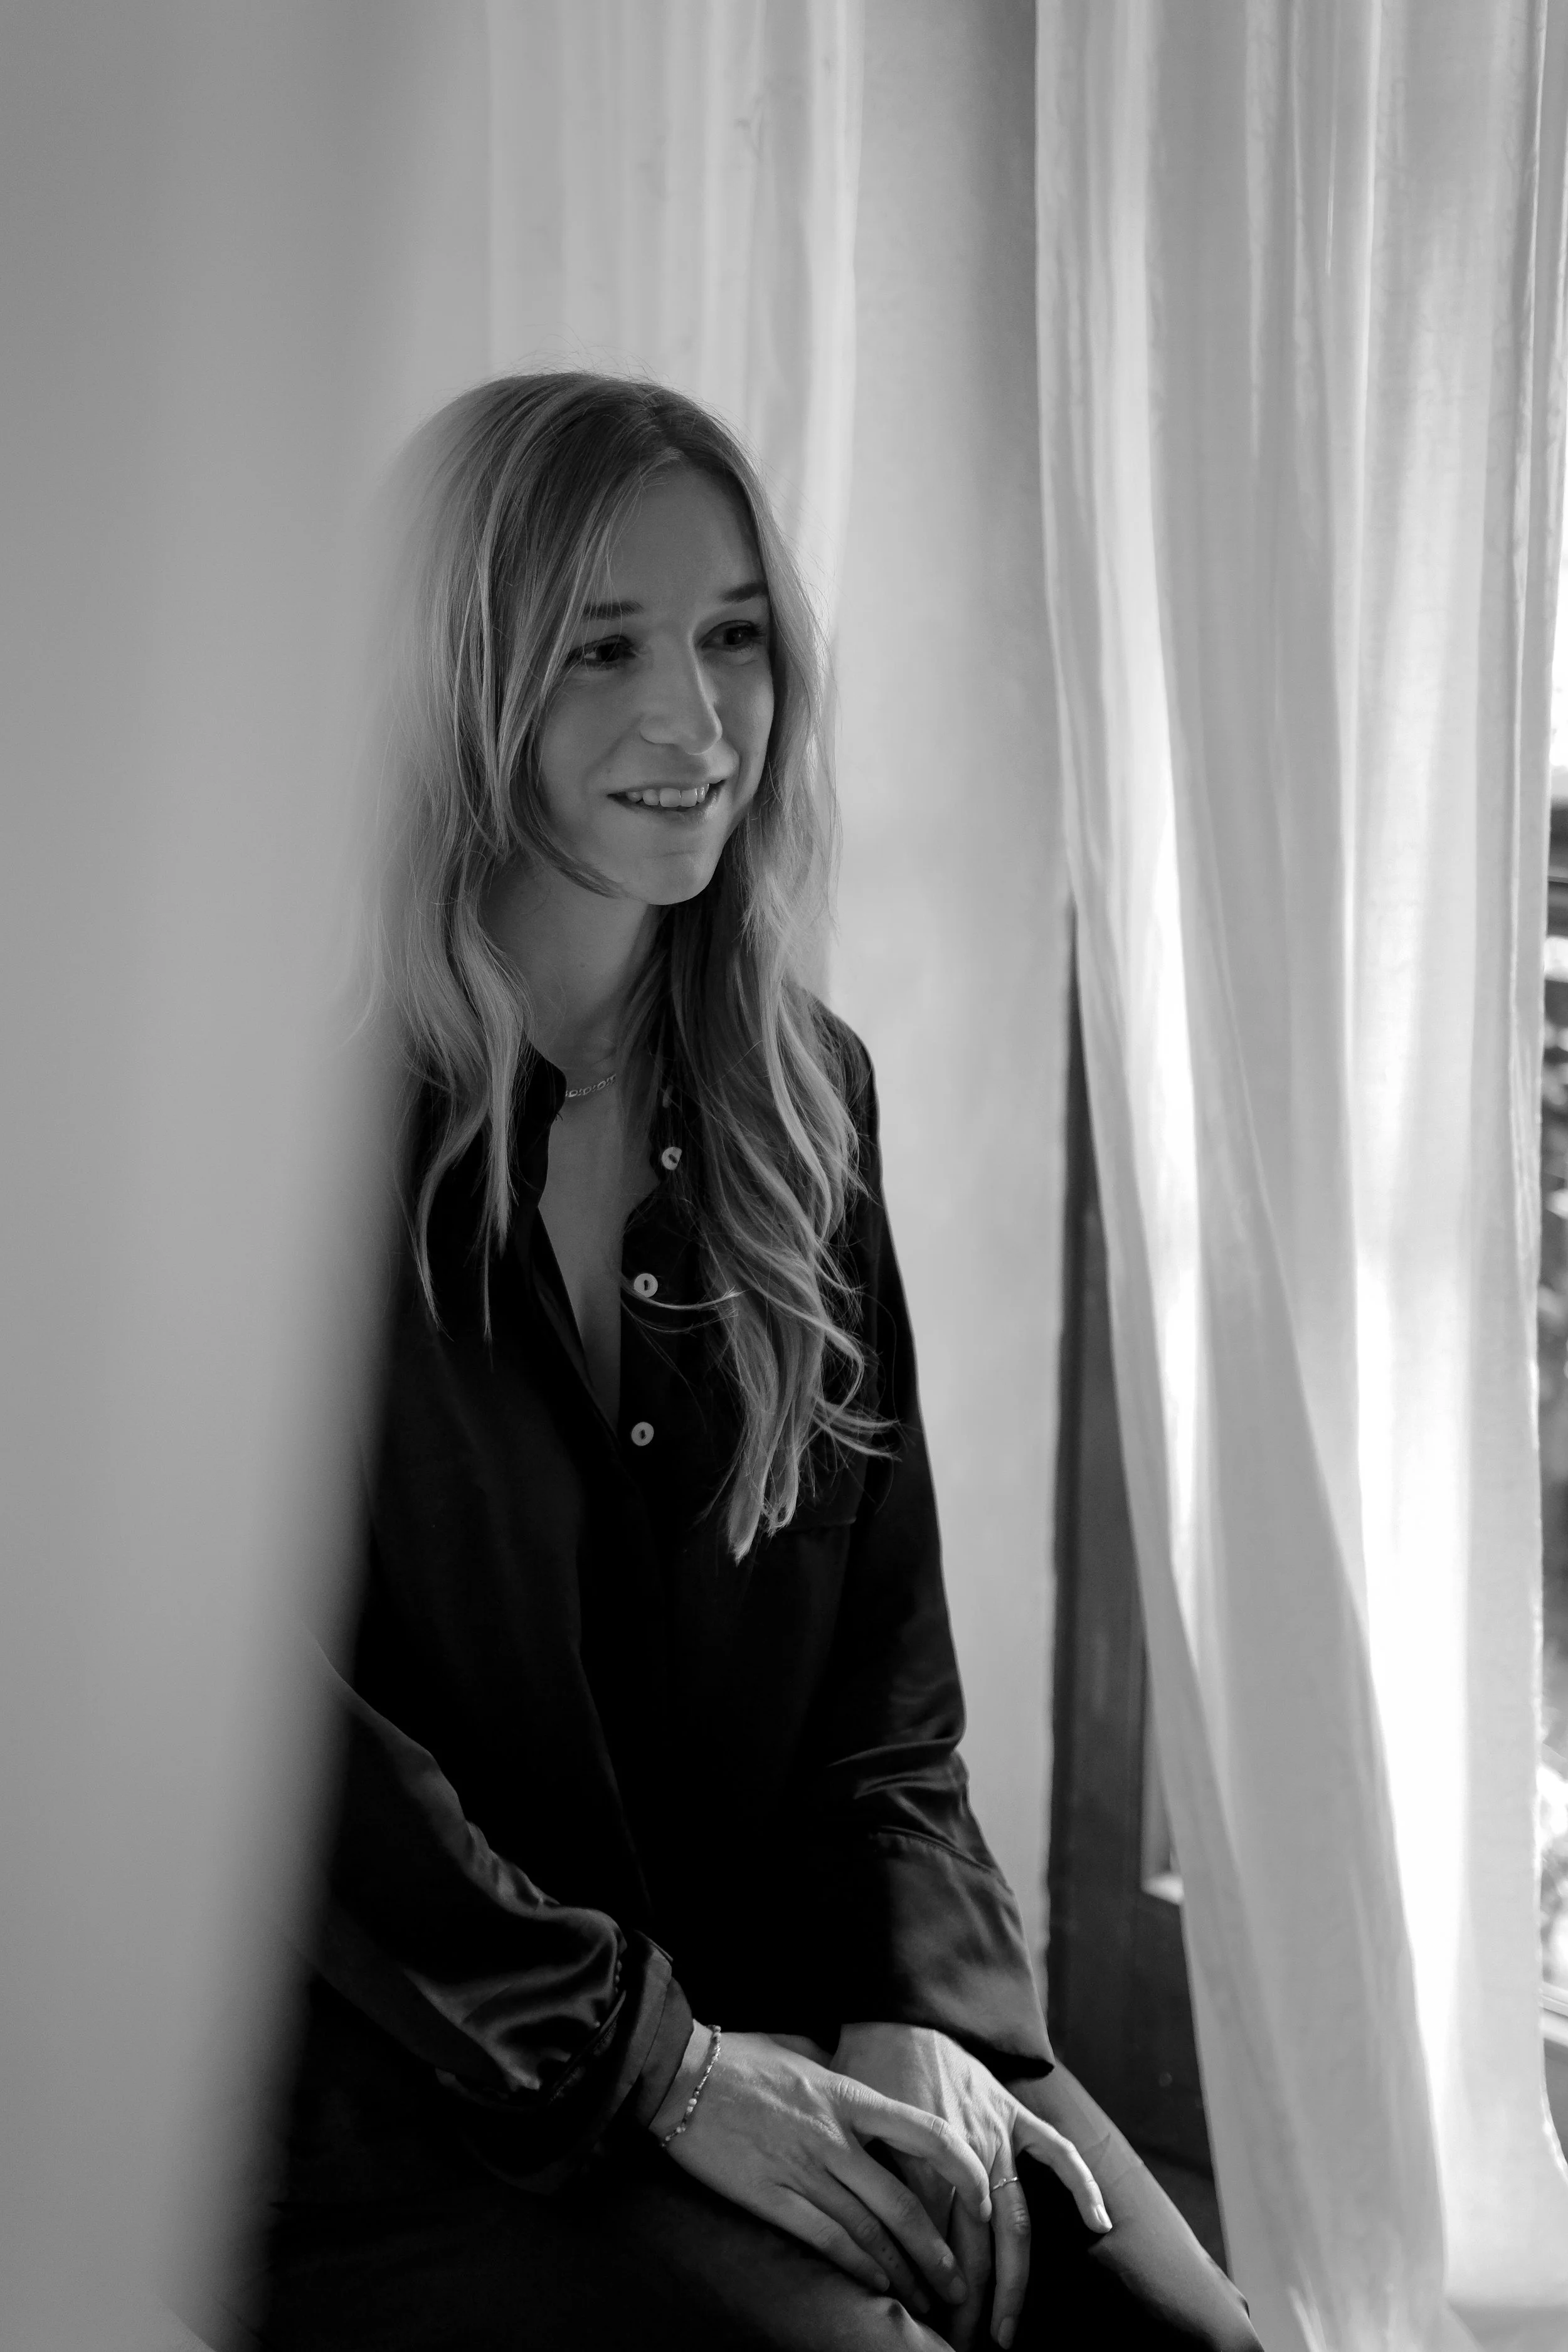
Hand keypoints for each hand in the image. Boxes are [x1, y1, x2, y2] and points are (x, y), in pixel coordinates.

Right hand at [654, 2025, 991, 2318]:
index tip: (981, 2197)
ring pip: (869, 2230)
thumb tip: (861, 2085)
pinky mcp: (770, 2197)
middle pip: (901, 2201)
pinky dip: (858, 2267)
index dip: (961, 2169)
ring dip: (904, 2270)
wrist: (678, 2074)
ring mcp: (802, 2169)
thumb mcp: (802, 2050)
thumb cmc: (740, 2056)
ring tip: (929, 2298)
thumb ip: (838, 2074)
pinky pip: (826, 2240)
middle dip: (938, 2249)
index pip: (923, 2133)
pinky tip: (878, 2286)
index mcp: (846, 2094)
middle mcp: (833, 2136)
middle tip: (962, 2282)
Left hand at [833, 2022, 1112, 2348]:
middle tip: (962, 2347)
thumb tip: (866, 2249)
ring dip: (1014, 2283)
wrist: (894, 2010)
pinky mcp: (1013, 2112)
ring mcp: (995, 2135)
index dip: (930, 2296)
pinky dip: (1081, 2185)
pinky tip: (1100, 2222)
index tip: (925, 2330)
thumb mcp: (854, 2130)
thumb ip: (870, 2183)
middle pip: (974, 2252)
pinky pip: (1057, 2151)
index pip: (932, 2250)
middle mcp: (964, 2159)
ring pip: (1014, 2225)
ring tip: (1007, 2330)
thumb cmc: (862, 2072)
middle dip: (969, 2307)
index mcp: (920, 2166)